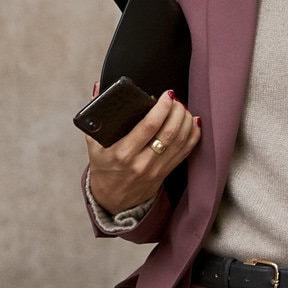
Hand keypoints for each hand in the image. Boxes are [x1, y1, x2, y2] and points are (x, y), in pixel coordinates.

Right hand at [87, 90, 200, 219]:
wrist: (112, 198)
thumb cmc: (104, 168)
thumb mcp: (94, 144)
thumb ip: (96, 116)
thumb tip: (99, 89)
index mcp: (123, 153)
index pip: (149, 126)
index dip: (162, 108)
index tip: (166, 95)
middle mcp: (141, 162)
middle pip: (169, 132)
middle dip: (177, 111)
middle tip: (176, 99)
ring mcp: (156, 169)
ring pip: (180, 141)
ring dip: (186, 120)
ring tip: (183, 108)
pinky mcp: (166, 173)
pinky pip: (186, 152)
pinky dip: (193, 135)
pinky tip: (193, 122)